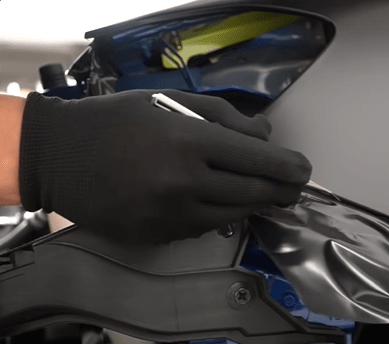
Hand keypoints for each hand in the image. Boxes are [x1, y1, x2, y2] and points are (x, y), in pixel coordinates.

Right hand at [20, 90, 310, 241]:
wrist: (58, 156)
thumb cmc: (116, 120)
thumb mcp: (169, 102)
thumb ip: (223, 116)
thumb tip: (264, 135)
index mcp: (188, 142)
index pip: (258, 160)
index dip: (289, 168)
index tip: (304, 171)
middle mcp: (183, 183)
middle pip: (254, 193)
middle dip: (282, 191)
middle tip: (294, 187)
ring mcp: (170, 215)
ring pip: (234, 214)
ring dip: (254, 203)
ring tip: (261, 191)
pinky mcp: (158, 236)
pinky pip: (204, 227)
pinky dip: (219, 213)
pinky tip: (216, 200)